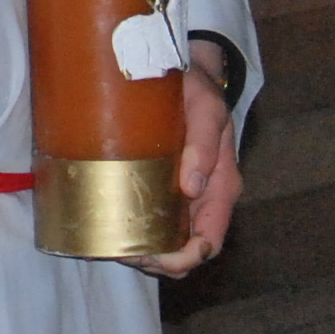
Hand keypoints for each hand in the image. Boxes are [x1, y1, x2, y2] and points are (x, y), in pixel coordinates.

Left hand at [130, 44, 243, 277]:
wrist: (188, 73)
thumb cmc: (198, 89)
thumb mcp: (207, 107)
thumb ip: (204, 142)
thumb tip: (192, 188)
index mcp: (222, 188)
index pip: (208, 243)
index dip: (182, 259)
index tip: (151, 255)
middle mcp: (206, 199)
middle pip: (186, 252)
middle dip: (155, 260)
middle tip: (119, 248)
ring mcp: (186, 197)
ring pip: (169, 242)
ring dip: (143, 250)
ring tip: (112, 240)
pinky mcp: (166, 187)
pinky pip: (156, 221)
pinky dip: (136, 231)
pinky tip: (114, 223)